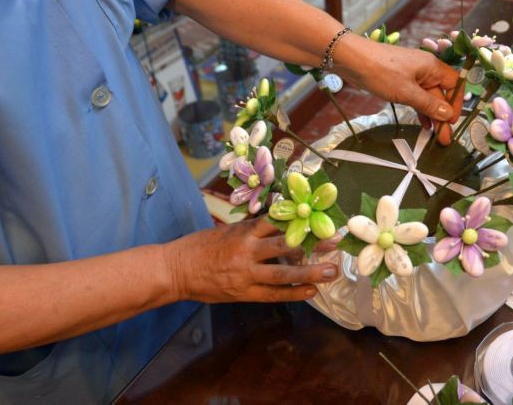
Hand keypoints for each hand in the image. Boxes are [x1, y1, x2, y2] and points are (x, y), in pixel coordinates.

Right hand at [162, 216, 339, 302]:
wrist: (175, 270)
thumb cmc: (201, 246)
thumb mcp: (228, 230)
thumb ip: (254, 230)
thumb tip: (283, 224)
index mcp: (244, 231)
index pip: (278, 221)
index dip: (302, 220)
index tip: (323, 218)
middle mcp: (247, 250)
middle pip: (286, 245)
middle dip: (314, 244)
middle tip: (337, 242)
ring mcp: (245, 274)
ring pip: (283, 273)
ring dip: (310, 272)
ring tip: (332, 272)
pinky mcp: (242, 293)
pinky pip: (273, 294)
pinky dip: (293, 293)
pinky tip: (311, 291)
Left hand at [335, 36, 463, 144]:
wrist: (352, 60)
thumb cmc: (381, 72)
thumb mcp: (406, 91)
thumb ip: (428, 104)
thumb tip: (448, 115)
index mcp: (432, 67)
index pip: (455, 85)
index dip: (456, 103)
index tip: (452, 122)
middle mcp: (426, 70)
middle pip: (441, 94)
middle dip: (443, 116)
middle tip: (444, 138)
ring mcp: (413, 77)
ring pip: (428, 98)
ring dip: (432, 116)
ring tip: (435, 137)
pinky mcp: (401, 83)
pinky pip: (416, 98)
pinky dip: (420, 110)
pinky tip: (424, 124)